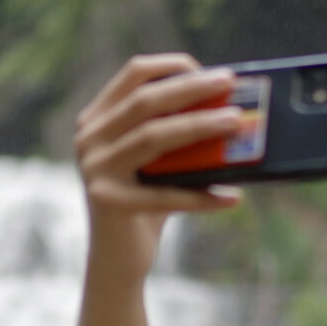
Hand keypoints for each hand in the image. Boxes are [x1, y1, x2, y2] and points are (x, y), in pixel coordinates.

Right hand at [74, 53, 243, 277]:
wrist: (119, 258)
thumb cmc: (148, 205)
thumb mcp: (159, 164)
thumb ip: (178, 136)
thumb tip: (231, 112)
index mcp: (98, 118)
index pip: (133, 74)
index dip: (172, 66)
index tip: (210, 71)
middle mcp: (90, 138)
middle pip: (146, 101)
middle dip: (192, 88)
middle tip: (230, 83)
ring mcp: (95, 168)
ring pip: (154, 137)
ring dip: (200, 127)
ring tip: (236, 124)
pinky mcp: (109, 201)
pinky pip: (166, 195)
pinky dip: (203, 197)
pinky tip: (233, 198)